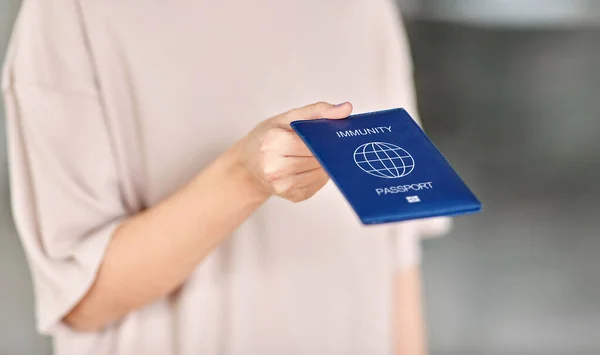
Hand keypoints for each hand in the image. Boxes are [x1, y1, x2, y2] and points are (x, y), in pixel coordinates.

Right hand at [238, 101, 352, 201]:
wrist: (247, 166)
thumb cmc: (265, 139)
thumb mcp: (287, 118)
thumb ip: (317, 111)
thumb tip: (346, 109)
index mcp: (272, 143)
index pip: (311, 142)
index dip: (324, 138)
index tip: (330, 133)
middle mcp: (275, 167)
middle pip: (317, 159)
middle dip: (325, 150)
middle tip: (326, 142)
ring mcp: (283, 185)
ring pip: (320, 172)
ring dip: (324, 162)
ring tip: (314, 153)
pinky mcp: (293, 196)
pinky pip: (317, 184)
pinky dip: (319, 174)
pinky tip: (310, 166)